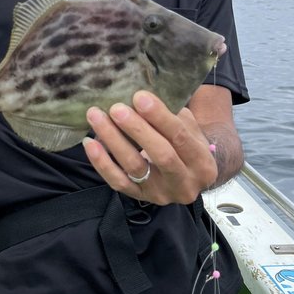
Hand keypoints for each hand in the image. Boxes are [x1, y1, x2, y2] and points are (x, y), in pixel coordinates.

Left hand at [83, 90, 217, 204]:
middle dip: (136, 129)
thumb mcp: (189, 128)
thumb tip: (141, 96)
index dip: (159, 116)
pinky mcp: (140, 198)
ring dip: (113, 140)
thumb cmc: (187, 143)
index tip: (139, 96)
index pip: (180, 136)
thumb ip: (172, 114)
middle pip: (160, 154)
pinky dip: (102, 163)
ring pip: (135, 168)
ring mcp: (161, 194)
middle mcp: (184, 183)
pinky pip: (118, 182)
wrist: (189, 176)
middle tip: (116, 108)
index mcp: (202, 162)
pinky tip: (90, 143)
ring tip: (97, 117)